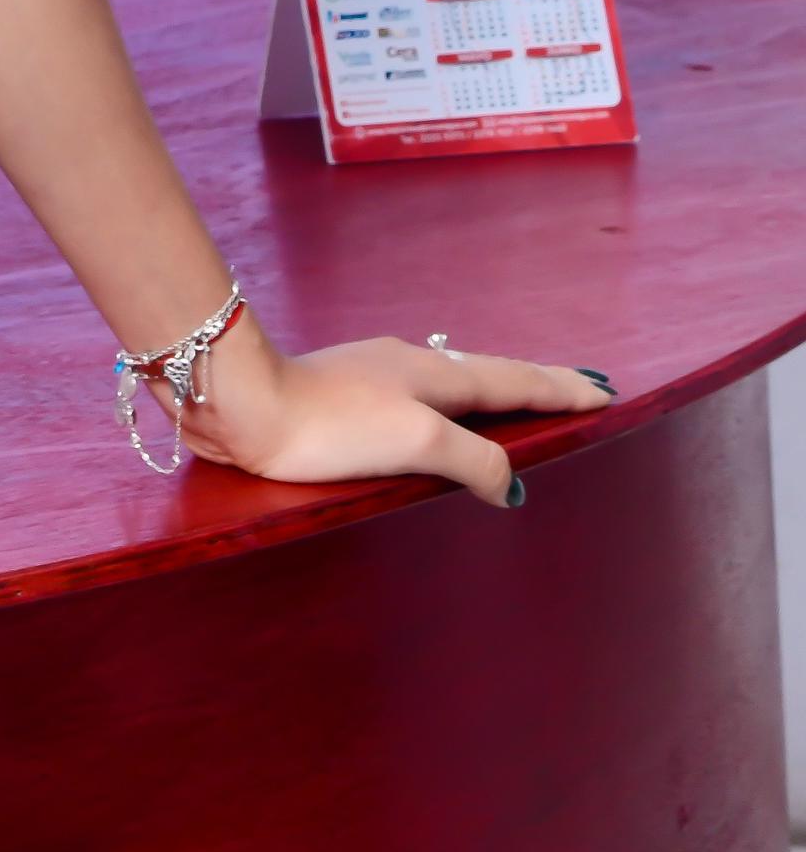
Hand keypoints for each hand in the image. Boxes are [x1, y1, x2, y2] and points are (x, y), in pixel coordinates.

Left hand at [179, 313, 612, 504]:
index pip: (517, 380)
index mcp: (436, 375)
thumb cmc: (332, 423)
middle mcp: (411, 367)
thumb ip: (474, 458)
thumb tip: (514, 484)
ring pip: (453, 384)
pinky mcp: (345, 401)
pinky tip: (435, 422)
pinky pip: (421, 401)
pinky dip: (451, 410)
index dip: (562, 389)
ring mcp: (376, 378)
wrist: (247, 405)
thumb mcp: (417, 440)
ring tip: (518, 406)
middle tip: (578, 391)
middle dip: (537, 385)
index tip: (605, 390)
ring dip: (493, 394)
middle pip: (490, 375)